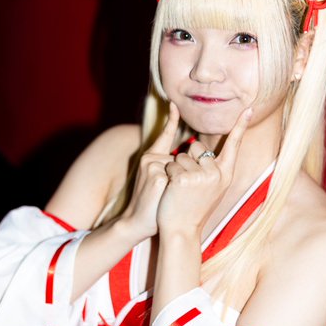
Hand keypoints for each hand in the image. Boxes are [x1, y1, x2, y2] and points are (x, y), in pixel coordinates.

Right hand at [121, 103, 179, 238]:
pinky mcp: (156, 174)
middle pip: (182, 158)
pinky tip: (162, 197)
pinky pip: (177, 177)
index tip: (174, 104)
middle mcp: (150, 157)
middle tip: (166, 193)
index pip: (164, 135)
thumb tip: (187, 158)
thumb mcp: (162, 181)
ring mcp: (153, 165)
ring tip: (164, 197)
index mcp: (151, 157)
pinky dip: (175, 189)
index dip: (170, 119)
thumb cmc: (154, 204)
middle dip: (182, 176)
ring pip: (181, 167)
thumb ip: (170, 168)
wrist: (137, 222)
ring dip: (178, 184)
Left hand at [157, 108, 251, 235]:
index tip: (249, 108)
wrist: (182, 230)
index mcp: (225, 174)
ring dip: (176, 169)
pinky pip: (171, 164)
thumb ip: (212, 169)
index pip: (234, 145)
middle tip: (188, 185)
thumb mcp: (211, 189)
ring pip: (181, 155)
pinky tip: (173, 191)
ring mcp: (201, 175)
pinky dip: (168, 175)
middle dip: (187, 160)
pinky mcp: (184, 177)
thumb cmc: (194, 209)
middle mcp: (217, 173)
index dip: (241, 126)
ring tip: (180, 191)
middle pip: (197, 147)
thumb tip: (202, 149)